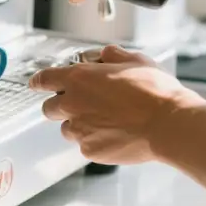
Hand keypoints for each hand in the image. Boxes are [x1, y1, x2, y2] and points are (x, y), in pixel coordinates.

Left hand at [27, 45, 203, 164]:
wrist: (169, 124)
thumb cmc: (154, 91)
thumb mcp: (134, 60)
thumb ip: (111, 56)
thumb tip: (103, 56)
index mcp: (78, 78)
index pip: (43, 79)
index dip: (39, 81)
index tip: (36, 84)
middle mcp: (72, 104)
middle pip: (49, 108)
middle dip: (60, 105)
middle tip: (81, 104)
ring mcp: (80, 130)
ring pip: (67, 129)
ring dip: (79, 124)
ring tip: (106, 121)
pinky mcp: (90, 150)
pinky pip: (85, 145)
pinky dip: (95, 140)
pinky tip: (116, 134)